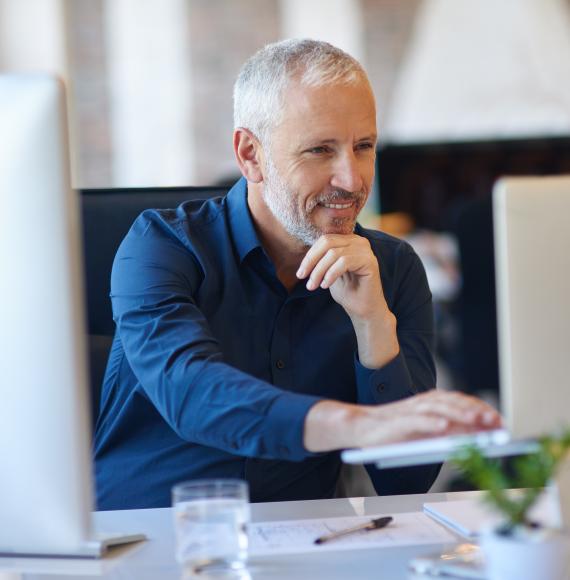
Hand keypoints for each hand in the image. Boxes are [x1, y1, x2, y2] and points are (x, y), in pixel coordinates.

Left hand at [296, 234, 398, 367]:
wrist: (364, 311)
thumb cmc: (347, 292)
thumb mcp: (328, 272)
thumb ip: (321, 259)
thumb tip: (305, 254)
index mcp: (349, 241)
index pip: (324, 240)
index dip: (309, 256)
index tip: (300, 274)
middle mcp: (358, 242)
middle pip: (327, 243)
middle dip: (311, 261)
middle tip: (302, 278)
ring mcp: (365, 250)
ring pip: (333, 253)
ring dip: (319, 271)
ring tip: (313, 286)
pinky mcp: (369, 261)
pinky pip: (344, 262)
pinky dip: (331, 274)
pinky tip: (325, 285)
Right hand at [304, 390, 502, 451]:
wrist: (362, 428)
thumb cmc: (395, 432)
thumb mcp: (426, 432)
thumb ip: (447, 430)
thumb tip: (475, 436)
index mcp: (432, 403)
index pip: (461, 401)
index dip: (481, 409)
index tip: (500, 420)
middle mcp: (423, 403)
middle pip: (454, 403)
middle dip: (476, 411)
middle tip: (495, 421)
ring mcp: (410, 410)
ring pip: (439, 409)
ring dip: (459, 414)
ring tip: (476, 421)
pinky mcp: (398, 421)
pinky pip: (416, 421)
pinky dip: (431, 423)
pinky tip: (445, 428)